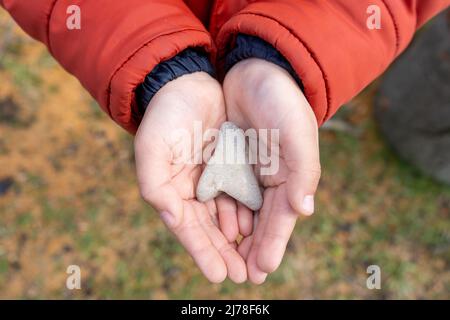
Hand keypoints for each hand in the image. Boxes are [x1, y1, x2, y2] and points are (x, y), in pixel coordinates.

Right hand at [134, 72, 247, 282]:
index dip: (202, 252)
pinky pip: (240, 193)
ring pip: (227, 215)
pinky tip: (256, 226)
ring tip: (253, 258)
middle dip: (225, 253)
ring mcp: (212, 179)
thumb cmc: (166, 116)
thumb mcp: (152, 148)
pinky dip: (247, 211)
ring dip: (239, 238)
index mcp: (172, 190)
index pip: (188, 228)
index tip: (219, 275)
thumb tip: (171, 217)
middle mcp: (193, 190)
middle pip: (210, 229)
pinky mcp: (230, 166)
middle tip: (242, 276)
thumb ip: (154, 185)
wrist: (187, 83)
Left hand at [223, 59, 320, 283]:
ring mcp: (249, 172)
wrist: (257, 71)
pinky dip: (222, 212)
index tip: (262, 270)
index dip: (273, 244)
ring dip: (235, 237)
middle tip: (242, 276)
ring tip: (226, 260)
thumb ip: (303, 171)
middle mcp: (270, 180)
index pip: (281, 219)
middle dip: (252, 249)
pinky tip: (216, 228)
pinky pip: (225, 193)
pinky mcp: (230, 162)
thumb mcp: (296, 132)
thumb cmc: (281, 101)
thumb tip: (303, 211)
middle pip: (260, 222)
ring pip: (242, 213)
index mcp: (289, 177)